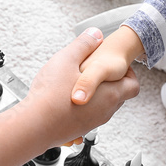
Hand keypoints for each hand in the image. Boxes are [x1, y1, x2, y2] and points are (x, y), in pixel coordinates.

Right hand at [24, 27, 138, 146]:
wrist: (32, 127)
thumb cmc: (50, 95)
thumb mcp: (67, 60)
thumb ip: (84, 45)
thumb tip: (95, 34)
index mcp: (110, 94)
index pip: (133, 85)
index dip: (127, 73)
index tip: (112, 66)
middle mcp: (105, 112)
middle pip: (118, 96)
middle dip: (109, 83)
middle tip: (92, 73)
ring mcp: (92, 124)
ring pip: (102, 108)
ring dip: (95, 96)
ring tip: (76, 85)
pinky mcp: (78, 131)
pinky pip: (86, 118)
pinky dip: (81, 109)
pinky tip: (64, 100)